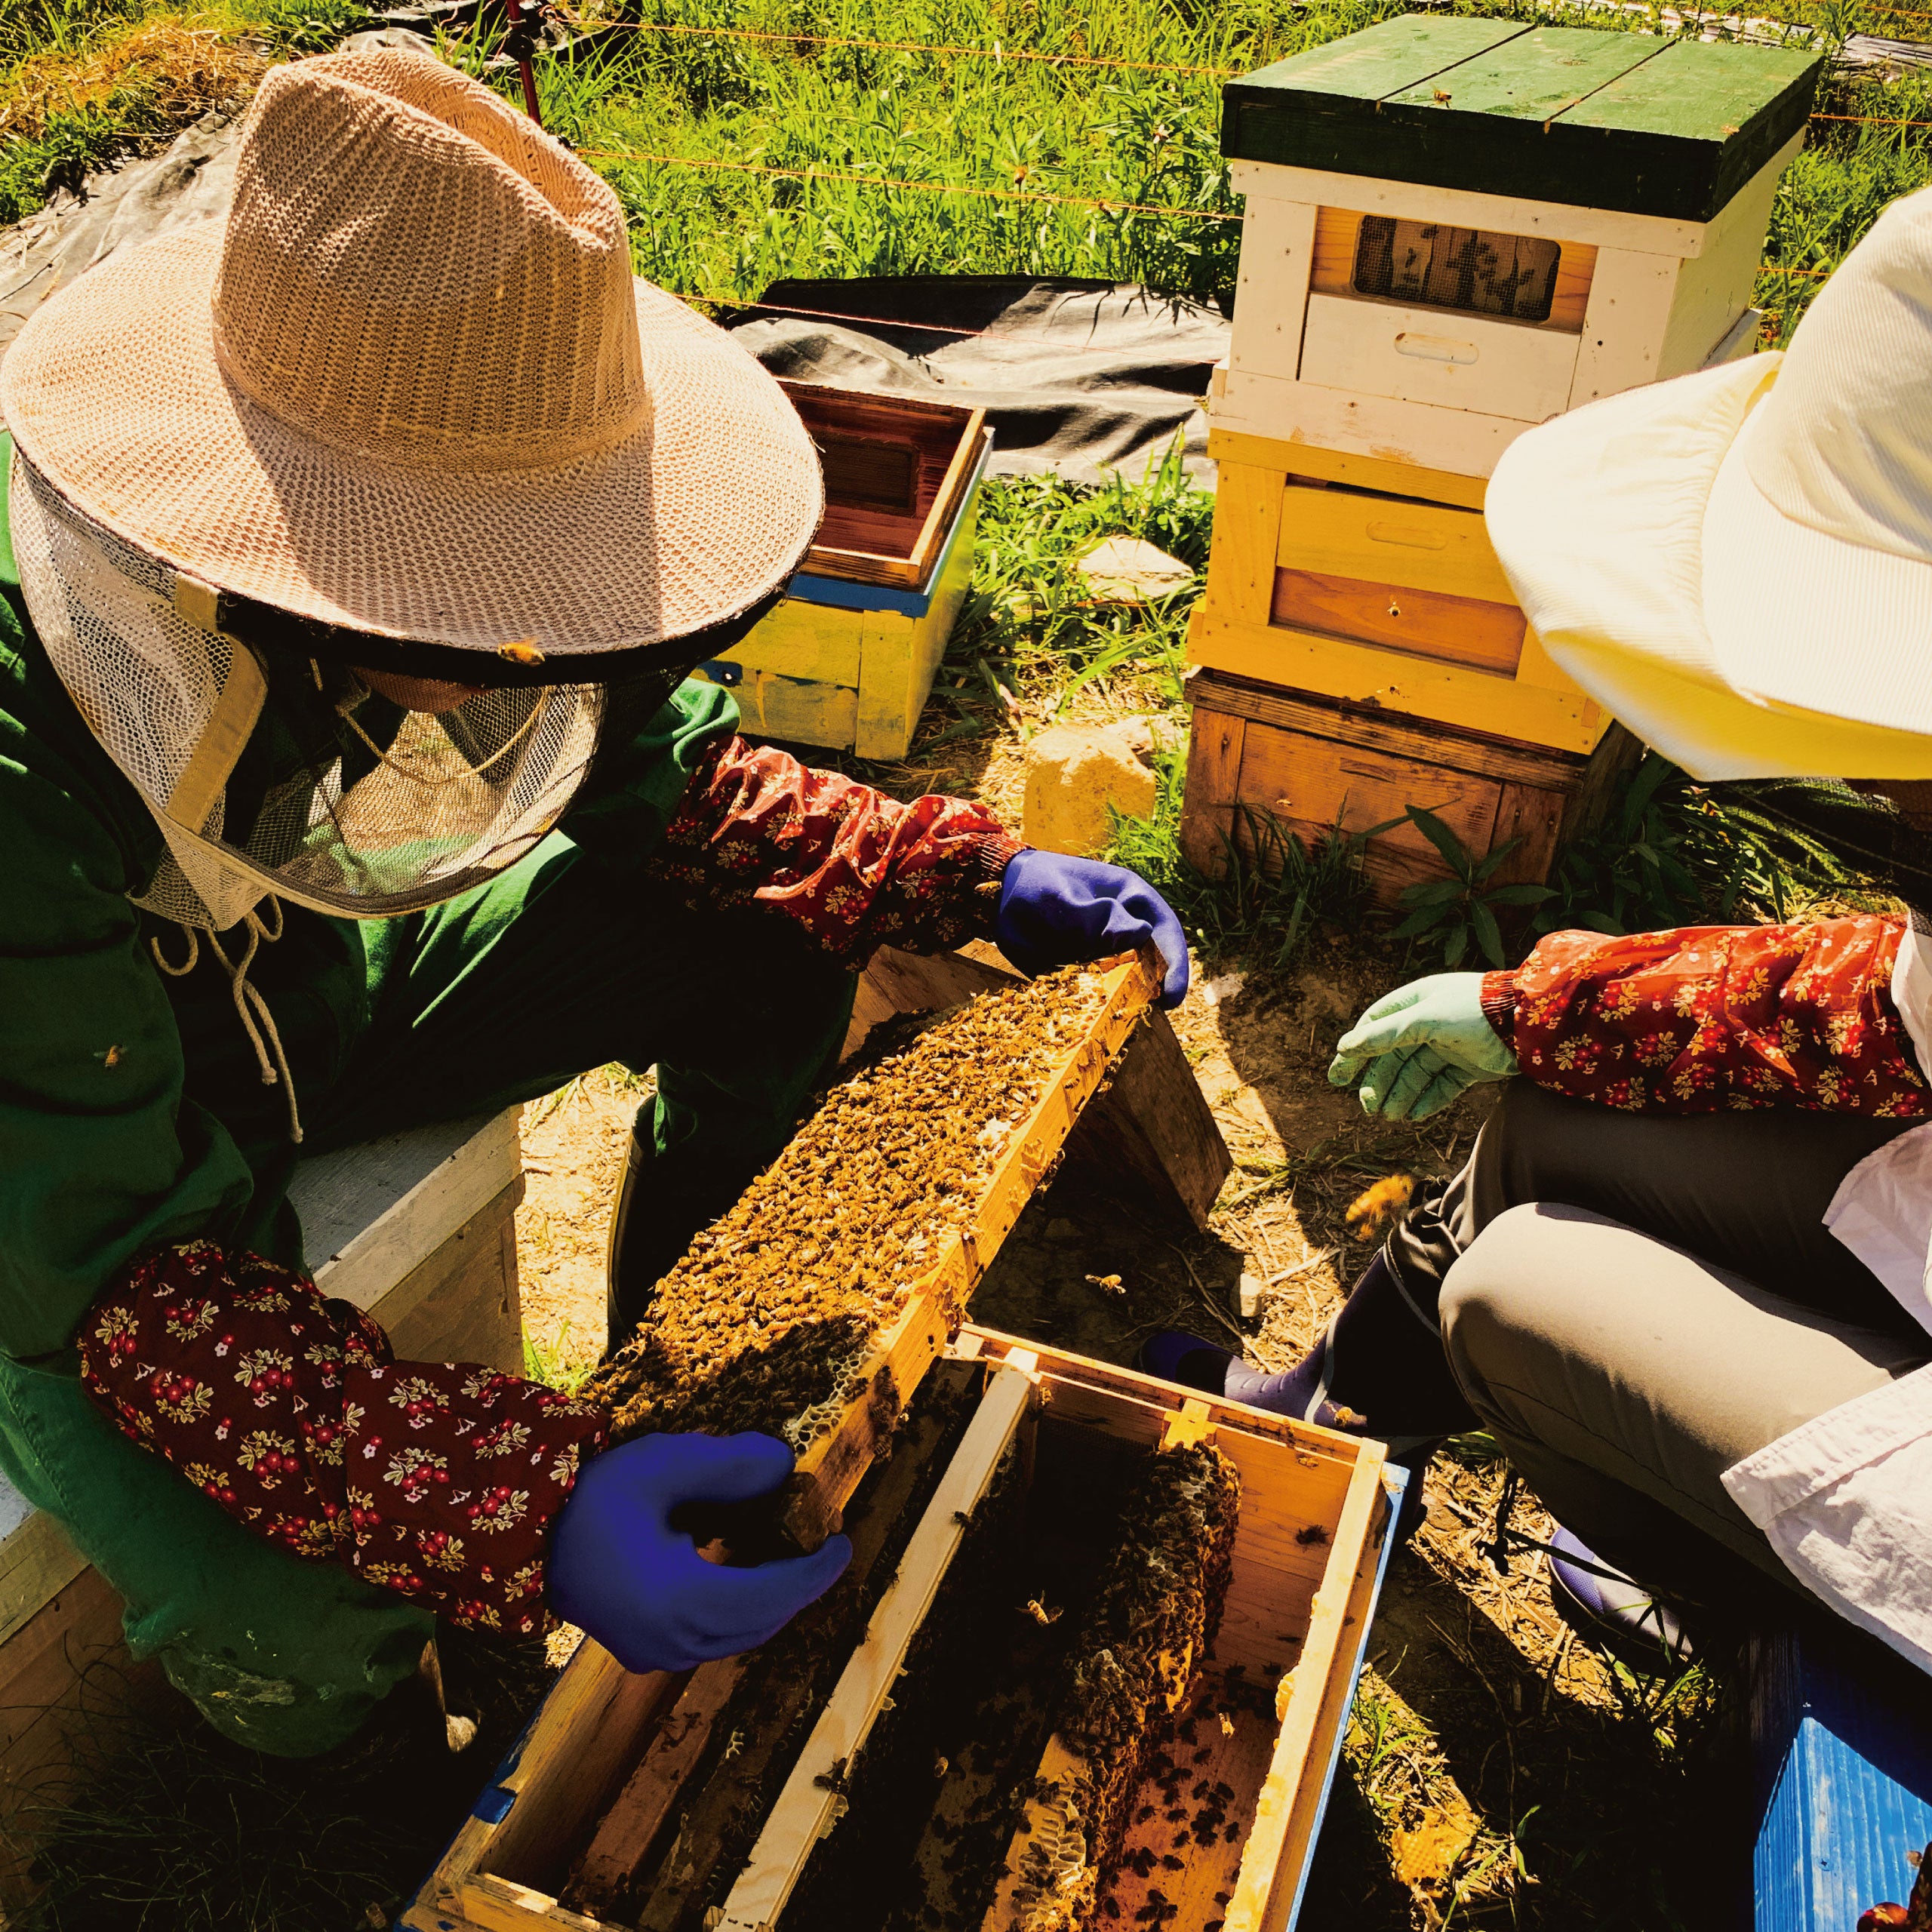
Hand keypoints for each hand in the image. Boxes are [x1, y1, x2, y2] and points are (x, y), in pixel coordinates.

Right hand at [548, 1432, 849, 1674]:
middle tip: (820, 1544)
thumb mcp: (661, 1467)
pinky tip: (741, 1570)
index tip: (842, 1544)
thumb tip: (784, 1465)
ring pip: (736, 1636)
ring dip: (768, 1600)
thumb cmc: (588, 1500)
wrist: (521, 1539)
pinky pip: (708, 1638)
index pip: (772, 1597)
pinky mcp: (641, 1650)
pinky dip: (737, 1609)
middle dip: (797, 1586)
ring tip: (788, 1552)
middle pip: (759, 1622)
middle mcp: (672, 1641)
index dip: (815, 1573)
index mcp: (681, 1603)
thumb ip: (728, 1465)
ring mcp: (654, 1654)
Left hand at [994, 849, 1188, 1007]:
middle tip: (1147, 1015)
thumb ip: (1094, 915)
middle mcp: (1122, 930)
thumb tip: (1139, 934)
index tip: (1172, 995)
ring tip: (1115, 1022)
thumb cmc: (1036, 883)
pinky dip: (1094, 1009)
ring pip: (1125, 984)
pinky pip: (1095, 994)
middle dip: (1152, 990)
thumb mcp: (1061, 894)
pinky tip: (1085, 1022)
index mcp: (1129, 901)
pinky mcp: (1082, 973)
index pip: (1163, 932)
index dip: (1174, 965)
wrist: (999, 897)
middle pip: (1151, 963)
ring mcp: (1103, 954)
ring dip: (1123, 1003)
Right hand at [1327, 972, 1517, 1120]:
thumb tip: (1344, 1047)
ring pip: (1416, 1073)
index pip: (1375, 1026)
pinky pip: (1441, 1086)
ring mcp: (1450, 1045)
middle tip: (1367, 1107)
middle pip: (1393, 1055)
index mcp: (1417, 1001)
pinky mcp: (1470, 1066)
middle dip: (1379, 1081)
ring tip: (1390, 1116)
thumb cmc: (1475, 1012)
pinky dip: (1427, 1101)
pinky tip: (1415, 1115)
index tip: (1341, 1076)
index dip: (1356, 1050)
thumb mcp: (1425, 1019)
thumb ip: (1385, 1035)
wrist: (1531, 1025)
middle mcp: (1431, 1022)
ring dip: (1401, 1095)